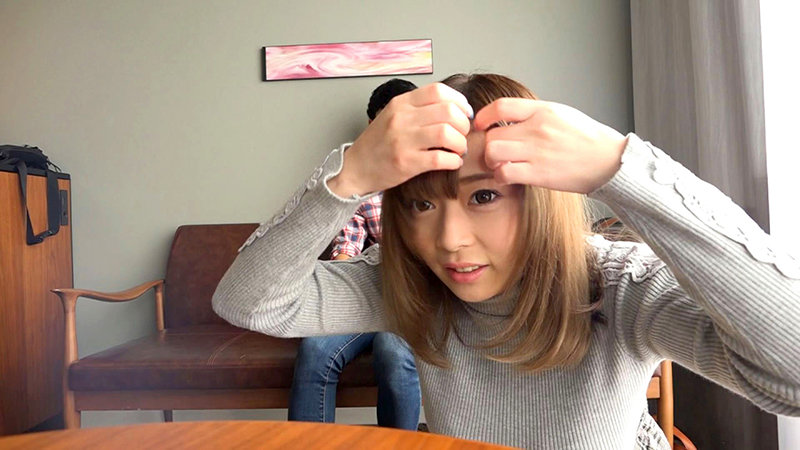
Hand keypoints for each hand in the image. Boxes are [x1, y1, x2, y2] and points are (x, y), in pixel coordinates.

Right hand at [328, 83, 472, 196]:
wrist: (355, 168)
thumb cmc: (378, 143)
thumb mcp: (393, 115)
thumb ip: (418, 108)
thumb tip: (453, 107)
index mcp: (400, 103)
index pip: (438, 91)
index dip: (459, 101)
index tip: (465, 113)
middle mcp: (401, 118)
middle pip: (448, 112)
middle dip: (463, 124)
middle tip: (462, 134)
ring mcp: (402, 140)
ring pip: (447, 134)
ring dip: (460, 143)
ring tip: (458, 150)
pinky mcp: (405, 163)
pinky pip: (440, 159)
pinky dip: (453, 161)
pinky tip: (452, 162)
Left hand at [473, 98, 627, 192]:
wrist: (610, 161)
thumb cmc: (588, 139)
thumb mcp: (562, 114)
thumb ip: (535, 114)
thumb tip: (508, 117)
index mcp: (543, 110)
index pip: (500, 107)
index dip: (483, 116)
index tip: (480, 124)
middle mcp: (537, 129)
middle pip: (493, 134)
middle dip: (489, 144)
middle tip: (495, 151)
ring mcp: (537, 152)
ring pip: (494, 152)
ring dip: (491, 160)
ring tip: (500, 164)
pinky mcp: (539, 174)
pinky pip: (504, 173)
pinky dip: (500, 176)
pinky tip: (508, 176)